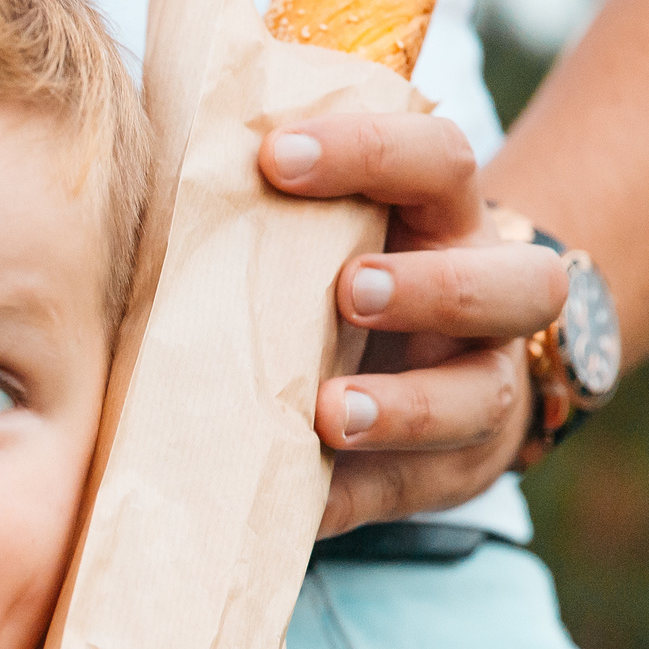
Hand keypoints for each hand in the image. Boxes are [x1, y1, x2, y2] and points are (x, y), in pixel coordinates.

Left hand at [259, 115, 567, 536]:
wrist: (426, 364)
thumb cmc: (341, 268)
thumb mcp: (326, 224)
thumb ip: (267, 198)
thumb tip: (134, 165)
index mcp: (446, 214)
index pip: (439, 159)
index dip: (371, 150)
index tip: (276, 157)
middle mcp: (490, 295)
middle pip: (514, 281)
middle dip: (431, 286)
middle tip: (350, 290)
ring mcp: (482, 388)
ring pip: (480, 396)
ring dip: (405, 407)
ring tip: (328, 413)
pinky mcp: (453, 470)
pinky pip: (414, 487)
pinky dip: (355, 495)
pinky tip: (303, 498)